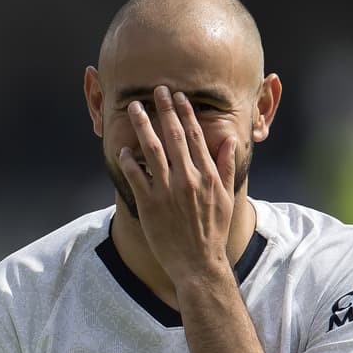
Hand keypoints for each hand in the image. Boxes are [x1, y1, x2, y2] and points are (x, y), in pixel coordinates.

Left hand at [116, 86, 237, 284]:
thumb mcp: (226, 197)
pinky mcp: (150, 204)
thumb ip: (225, 166)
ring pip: (152, 150)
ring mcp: (167, 191)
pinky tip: (123, 148)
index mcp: (207, 175)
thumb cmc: (212, 231)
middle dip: (164, 110)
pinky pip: (135, 175)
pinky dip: (129, 160)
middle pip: (174, 136)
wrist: (198, 263)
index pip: (196, 135)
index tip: (178, 96)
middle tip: (156, 89)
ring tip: (134, 108)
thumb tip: (228, 140)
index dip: (185, 113)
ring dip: (142, 126)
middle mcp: (188, 178)